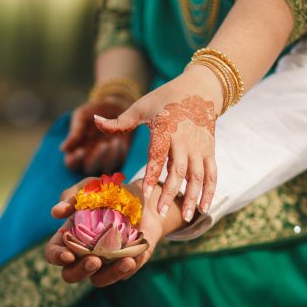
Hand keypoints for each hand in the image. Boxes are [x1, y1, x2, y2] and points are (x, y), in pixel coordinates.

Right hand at [44, 178, 179, 286]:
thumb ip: (72, 197)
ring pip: (99, 280)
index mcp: (69, 237)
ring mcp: (104, 264)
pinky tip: (138, 255)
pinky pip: (125, 274)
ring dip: (111, 274)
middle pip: (71, 275)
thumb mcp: (91, 188)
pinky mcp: (125, 266)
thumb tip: (55, 213)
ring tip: (126, 261)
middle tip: (95, 260)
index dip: (56, 256)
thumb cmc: (111, 193)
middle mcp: (83, 254)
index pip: (54, 253)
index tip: (67, 254)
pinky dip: (131, 267)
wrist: (143, 199)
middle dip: (81, 271)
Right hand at [60, 98, 132, 174]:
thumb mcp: (82, 116)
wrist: (117, 107)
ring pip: (106, 169)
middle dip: (96, 158)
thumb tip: (62, 149)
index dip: (74, 160)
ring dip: (110, 157)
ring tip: (115, 140)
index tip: (80, 151)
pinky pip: (120, 163)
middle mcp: (89, 159)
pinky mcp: (119, 159)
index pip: (71, 164)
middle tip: (103, 144)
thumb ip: (74, 131)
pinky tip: (120, 141)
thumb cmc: (95, 112)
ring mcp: (105, 160)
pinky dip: (119, 153)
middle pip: (89, 170)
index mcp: (75, 150)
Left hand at [94, 66, 221, 222]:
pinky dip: (210, 192)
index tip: (145, 194)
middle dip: (171, 193)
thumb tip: (95, 120)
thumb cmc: (165, 99)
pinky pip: (212, 174)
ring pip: (198, 176)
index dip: (151, 175)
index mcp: (166, 129)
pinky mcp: (210, 151)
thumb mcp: (141, 107)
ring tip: (187, 218)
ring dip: (193, 198)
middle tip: (161, 213)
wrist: (200, 89)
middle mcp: (185, 140)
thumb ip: (119, 121)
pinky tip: (204, 209)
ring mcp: (200, 147)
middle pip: (178, 171)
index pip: (158, 156)